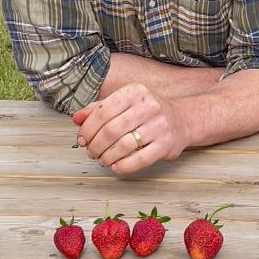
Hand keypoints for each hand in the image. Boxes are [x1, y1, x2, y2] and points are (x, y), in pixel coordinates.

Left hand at [72, 83, 189, 173]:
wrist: (181, 120)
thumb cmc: (147, 112)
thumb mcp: (124, 103)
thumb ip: (99, 109)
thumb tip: (77, 119)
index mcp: (135, 91)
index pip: (103, 111)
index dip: (87, 128)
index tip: (82, 139)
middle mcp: (148, 105)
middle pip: (111, 130)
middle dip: (95, 145)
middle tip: (91, 152)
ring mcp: (159, 125)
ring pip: (123, 146)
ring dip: (107, 157)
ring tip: (102, 160)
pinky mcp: (166, 144)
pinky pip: (139, 159)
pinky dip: (123, 166)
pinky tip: (116, 166)